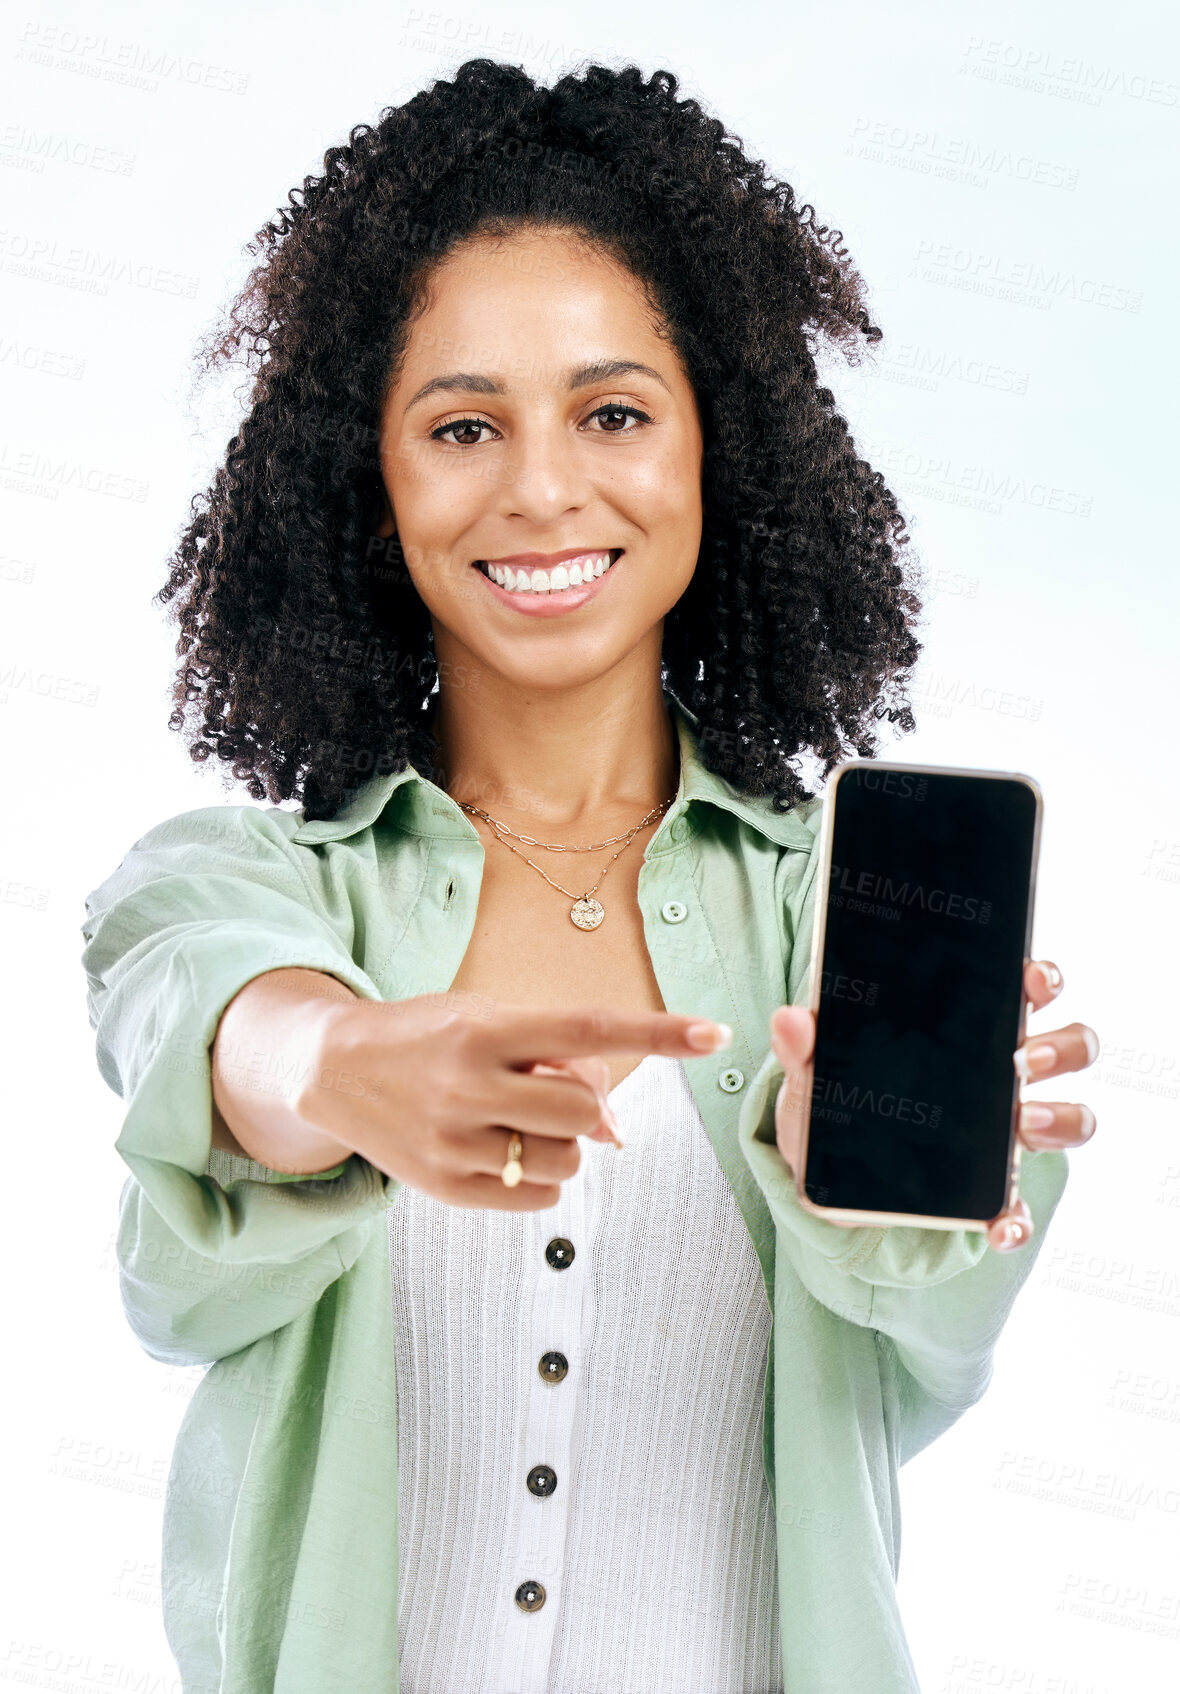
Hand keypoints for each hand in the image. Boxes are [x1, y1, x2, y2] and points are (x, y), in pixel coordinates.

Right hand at [299, 993, 731, 1210]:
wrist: (331, 1068)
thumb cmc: (429, 1037)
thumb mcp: (486, 1019)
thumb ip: (554, 1060)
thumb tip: (614, 1131)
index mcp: (486, 1028)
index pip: (589, 1029)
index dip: (657, 1032)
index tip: (714, 1033)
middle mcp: (469, 1084)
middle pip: (585, 1110)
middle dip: (585, 1104)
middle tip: (547, 1089)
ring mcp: (454, 1141)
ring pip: (567, 1160)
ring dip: (565, 1143)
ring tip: (520, 1120)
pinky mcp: (444, 1187)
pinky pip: (539, 1198)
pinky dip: (542, 1177)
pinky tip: (506, 1149)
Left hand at [769, 958, 1097, 1252]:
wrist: (828, 1183)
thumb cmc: (837, 1107)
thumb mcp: (814, 1076)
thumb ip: (804, 1048)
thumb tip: (792, 1020)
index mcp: (969, 1034)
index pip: (1026, 991)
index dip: (1042, 979)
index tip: (1032, 979)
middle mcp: (1004, 1077)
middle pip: (1068, 1047)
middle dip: (1060, 1047)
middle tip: (1023, 1060)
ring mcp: (1007, 1133)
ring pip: (1070, 1117)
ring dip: (1062, 1120)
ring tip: (1024, 1125)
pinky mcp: (994, 1190)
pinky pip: (1022, 1206)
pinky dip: (1017, 1219)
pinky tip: (999, 1227)